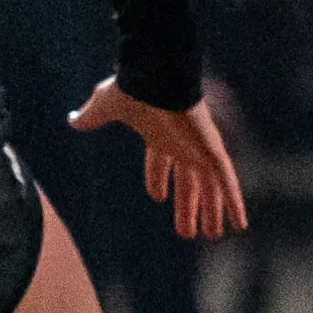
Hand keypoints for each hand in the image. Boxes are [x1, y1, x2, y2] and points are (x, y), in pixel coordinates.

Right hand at [74, 79, 247, 241]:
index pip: (160, 163)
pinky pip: (227, 181)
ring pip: (209, 188)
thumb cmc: (132, 90)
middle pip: (187, 183)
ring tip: (212, 235)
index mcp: (159, 136)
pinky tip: (240, 223)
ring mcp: (200, 149)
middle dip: (186, 207)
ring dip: (211, 212)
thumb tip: (72, 120)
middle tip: (186, 233)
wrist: (155, 77)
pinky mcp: (213, 150)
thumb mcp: (105, 106)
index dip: (158, 180)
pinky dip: (234, 202)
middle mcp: (182, 145)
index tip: (157, 197)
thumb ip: (91, 116)